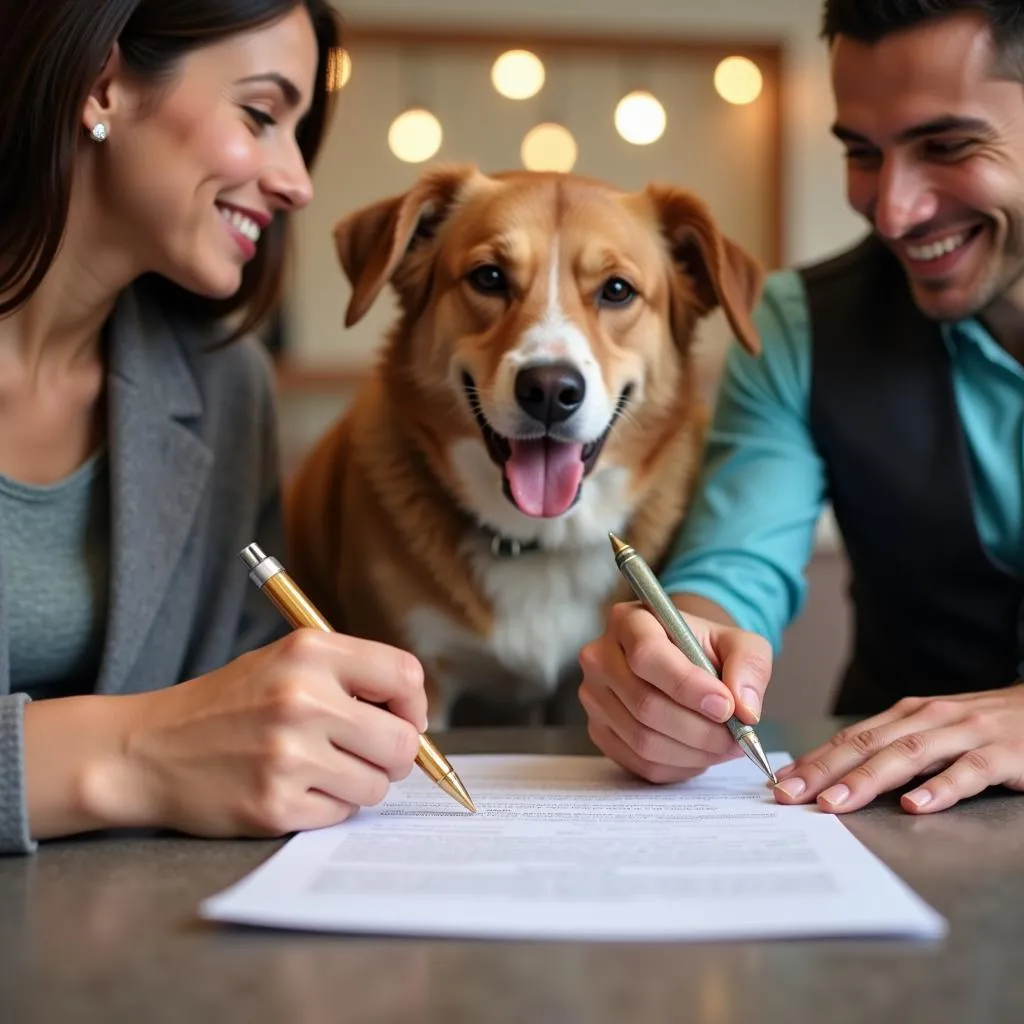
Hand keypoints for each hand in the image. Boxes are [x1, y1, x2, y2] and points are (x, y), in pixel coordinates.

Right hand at [91, 629, 426, 837]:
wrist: (147, 750)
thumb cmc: (226, 704)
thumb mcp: (283, 661)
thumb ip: (348, 676)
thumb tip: (415, 717)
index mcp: (309, 652)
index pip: (405, 676)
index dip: (414, 704)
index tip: (404, 718)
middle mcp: (303, 699)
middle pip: (402, 742)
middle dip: (395, 755)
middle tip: (369, 754)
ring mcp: (289, 756)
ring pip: (376, 785)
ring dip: (359, 784)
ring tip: (322, 770)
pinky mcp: (275, 805)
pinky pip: (341, 814)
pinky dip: (328, 807)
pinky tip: (294, 788)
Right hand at [577, 601, 772, 782]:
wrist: (682, 662)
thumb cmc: (706, 649)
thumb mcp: (738, 642)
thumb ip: (749, 665)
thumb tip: (744, 708)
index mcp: (630, 621)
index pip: (647, 655)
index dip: (687, 686)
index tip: (725, 706)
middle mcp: (601, 657)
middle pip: (645, 704)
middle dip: (700, 729)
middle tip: (737, 737)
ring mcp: (594, 696)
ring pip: (643, 740)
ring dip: (693, 752)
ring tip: (724, 745)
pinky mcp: (599, 730)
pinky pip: (639, 763)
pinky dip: (678, 766)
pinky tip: (699, 752)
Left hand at [773, 685, 1023, 813]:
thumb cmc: (985, 727)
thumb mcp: (933, 732)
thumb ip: (894, 749)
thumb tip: (841, 775)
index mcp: (906, 715)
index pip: (850, 738)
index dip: (814, 760)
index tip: (781, 783)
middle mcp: (929, 719)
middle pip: (867, 745)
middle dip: (824, 771)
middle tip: (791, 795)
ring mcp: (965, 734)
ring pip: (907, 755)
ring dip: (867, 779)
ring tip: (836, 802)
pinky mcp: (1003, 754)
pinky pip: (968, 772)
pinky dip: (940, 788)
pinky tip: (916, 806)